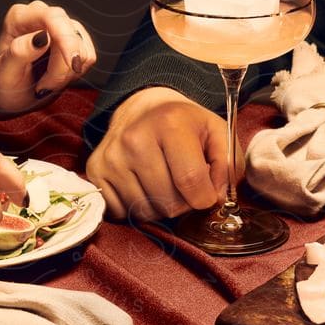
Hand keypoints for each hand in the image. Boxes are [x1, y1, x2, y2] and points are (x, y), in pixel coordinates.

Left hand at [0, 1, 96, 115]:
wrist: (13, 93)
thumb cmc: (6, 83)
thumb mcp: (5, 73)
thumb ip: (20, 52)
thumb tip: (42, 37)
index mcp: (19, 17)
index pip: (51, 17)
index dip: (66, 39)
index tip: (72, 63)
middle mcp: (41, 15)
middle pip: (69, 33)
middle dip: (62, 66)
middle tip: (44, 86)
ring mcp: (60, 26)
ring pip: (81, 48)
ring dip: (67, 72)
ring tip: (47, 81)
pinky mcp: (75, 38)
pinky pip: (88, 56)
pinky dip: (75, 73)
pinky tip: (57, 76)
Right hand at [85, 87, 230, 220]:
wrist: (144, 110)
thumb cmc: (185, 126)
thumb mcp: (217, 134)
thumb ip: (229, 166)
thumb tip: (214, 199)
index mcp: (170, 125)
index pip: (191, 182)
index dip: (205, 198)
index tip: (206, 193)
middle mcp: (134, 139)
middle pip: (168, 203)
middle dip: (183, 203)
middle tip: (183, 185)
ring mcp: (111, 157)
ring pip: (145, 212)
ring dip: (160, 207)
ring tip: (164, 184)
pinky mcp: (95, 171)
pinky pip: (122, 213)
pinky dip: (137, 208)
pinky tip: (144, 187)